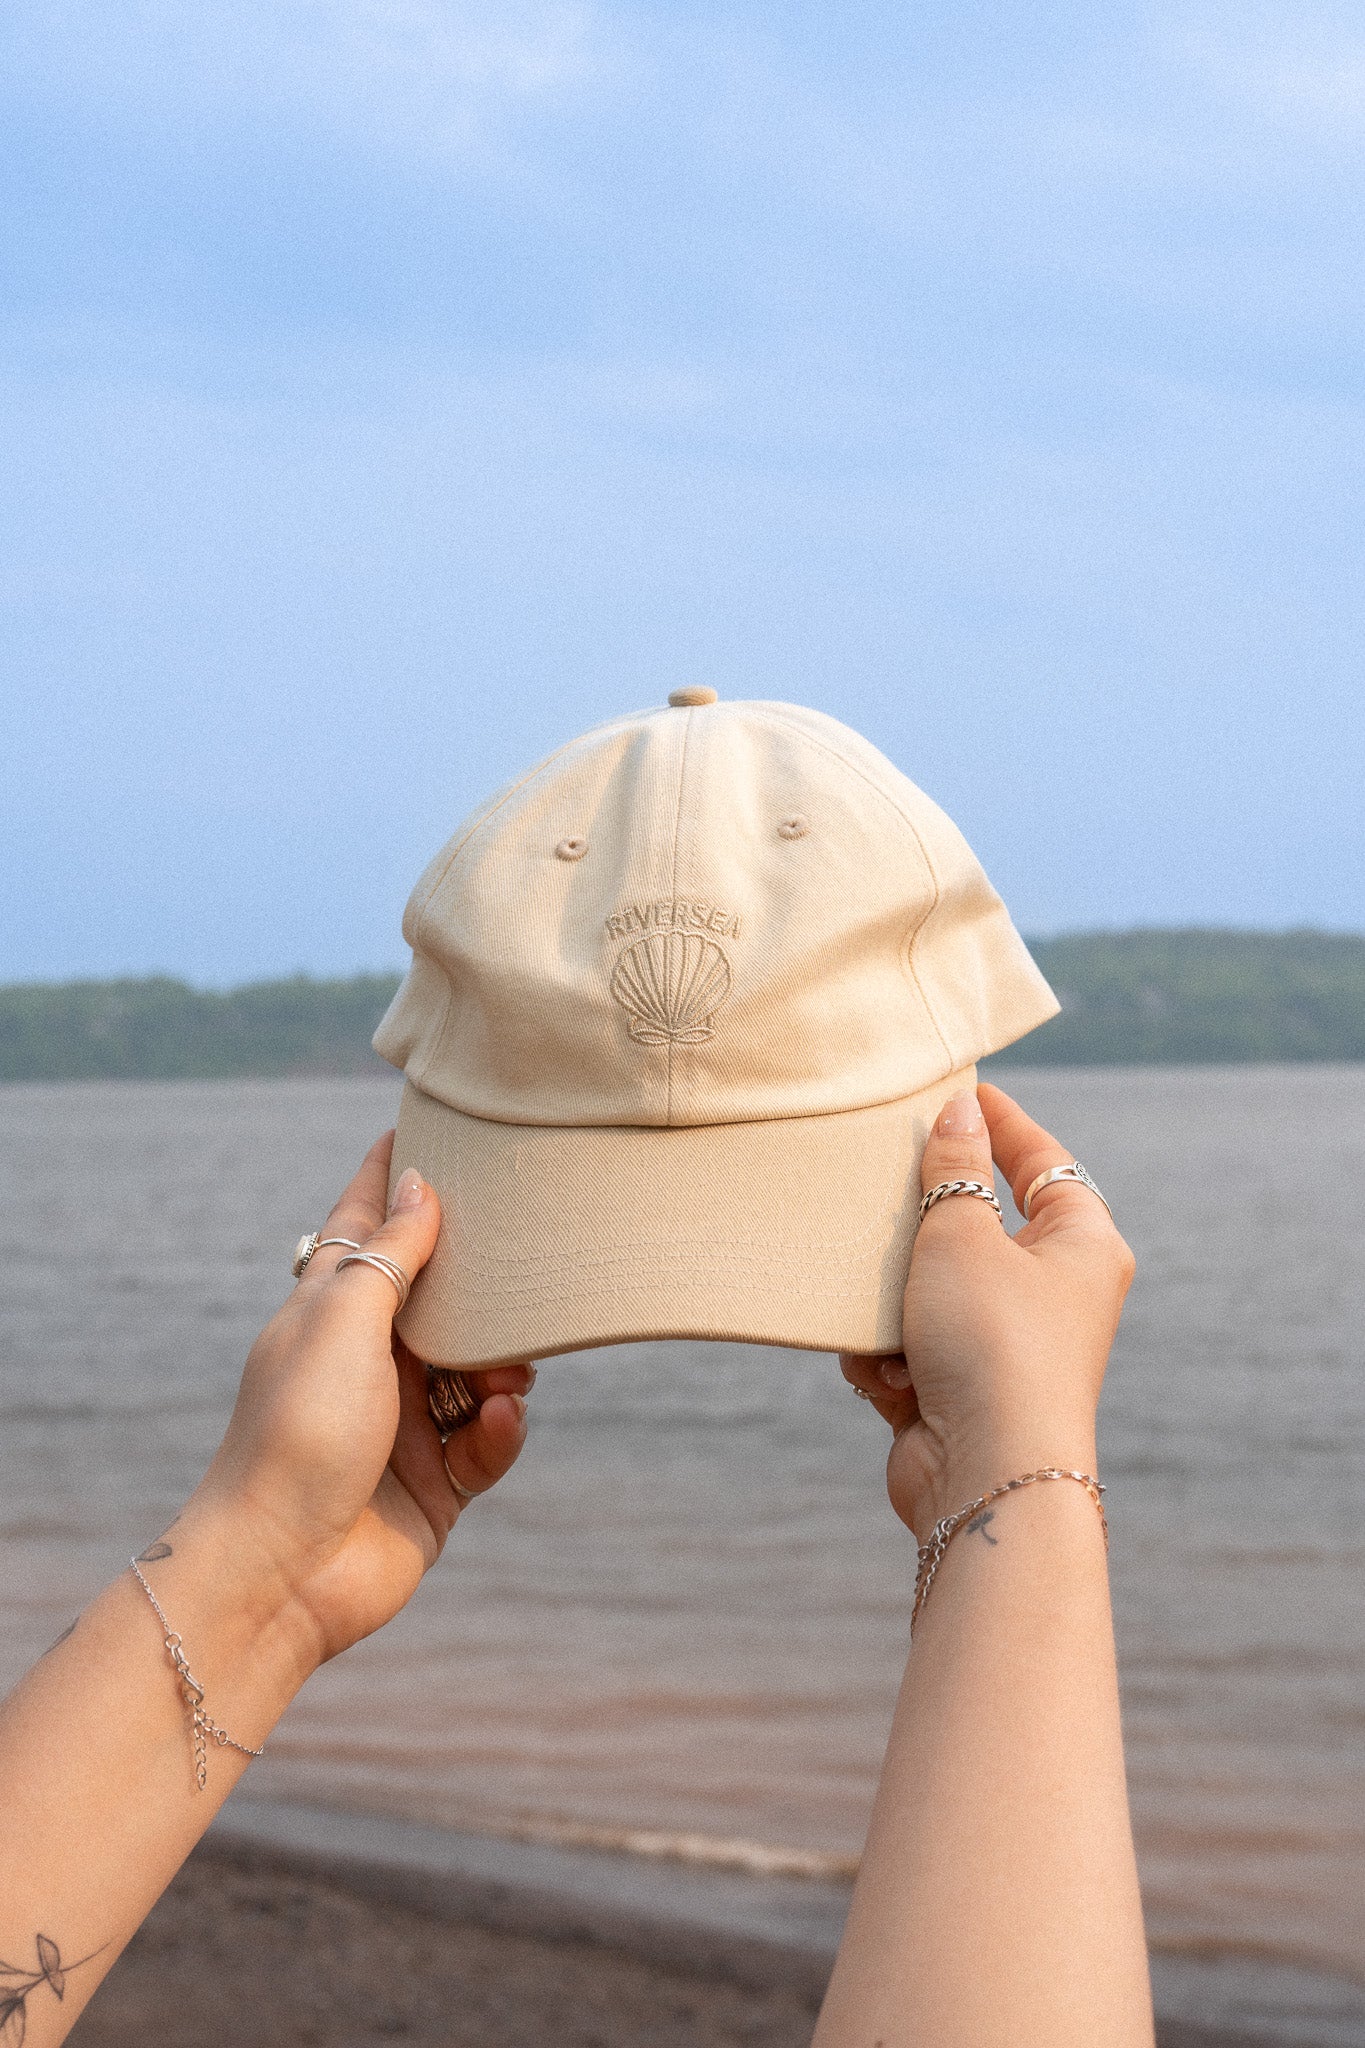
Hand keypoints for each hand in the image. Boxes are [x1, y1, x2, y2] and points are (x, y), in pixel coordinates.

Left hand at [181, 1132, 531, 1669]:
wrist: (281, 1572)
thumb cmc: (295, 1435)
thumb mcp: (342, 1323)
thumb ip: (390, 1252)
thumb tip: (420, 1181)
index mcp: (332, 1307)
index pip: (366, 1221)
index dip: (395, 1174)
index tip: (428, 1120)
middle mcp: (371, 1355)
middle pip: (445, 1293)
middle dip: (486, 1283)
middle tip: (526, 1265)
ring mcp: (406, 1419)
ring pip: (483, 1364)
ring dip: (502, 1364)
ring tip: (501, 1377)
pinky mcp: (438, 1479)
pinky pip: (490, 1438)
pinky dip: (500, 1430)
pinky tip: (496, 1423)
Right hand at [842, 1083, 1133, 1536]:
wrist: (988, 1476)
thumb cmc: (991, 1341)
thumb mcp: (962, 1235)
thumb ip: (952, 1170)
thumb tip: (961, 1111)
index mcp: (1081, 1243)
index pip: (1041, 1161)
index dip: (1000, 1123)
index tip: (960, 1091)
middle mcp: (1056, 1293)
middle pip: (979, 1227)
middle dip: (923, 1226)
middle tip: (883, 1190)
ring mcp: (1009, 1346)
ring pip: (931, 1291)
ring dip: (894, 1304)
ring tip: (886, 1317)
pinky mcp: (965, 1391)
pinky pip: (910, 1348)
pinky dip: (889, 1357)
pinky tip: (888, 1379)